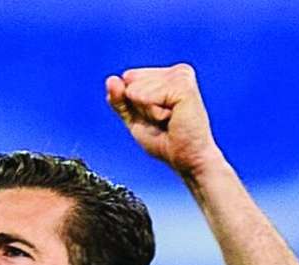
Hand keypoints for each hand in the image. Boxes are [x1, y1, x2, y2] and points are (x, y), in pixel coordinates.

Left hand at [106, 64, 222, 175]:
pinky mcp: (184, 86)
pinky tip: (173, 118)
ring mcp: (181, 76)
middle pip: (130, 83)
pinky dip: (154, 114)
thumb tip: (111, 79)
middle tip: (163, 120)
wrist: (187, 159)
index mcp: (167, 75)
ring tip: (169, 120)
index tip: (156, 116)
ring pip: (136, 90)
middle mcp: (176, 71)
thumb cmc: (166, 141)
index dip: (134, 104)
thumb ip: (119, 99)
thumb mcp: (134, 118)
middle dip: (140, 108)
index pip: (128, 78)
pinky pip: (147, 98)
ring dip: (148, 112)